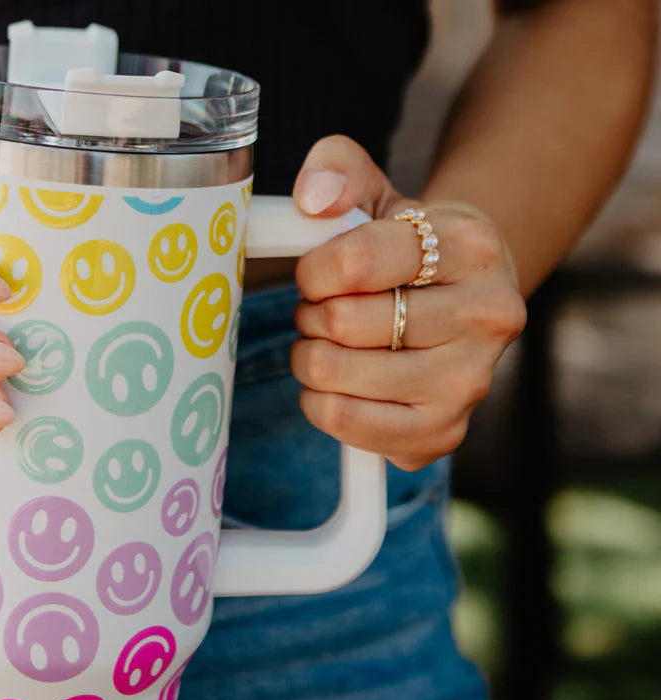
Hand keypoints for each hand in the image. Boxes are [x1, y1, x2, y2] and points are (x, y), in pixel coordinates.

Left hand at [289, 136, 527, 470]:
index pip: (354, 262)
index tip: (317, 274)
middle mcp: (486, 318)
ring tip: (331, 344)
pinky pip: (341, 421)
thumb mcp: (380, 194)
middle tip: (324, 312)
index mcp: (472, 248)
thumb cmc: (408, 251)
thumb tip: (312, 199)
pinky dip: (319, 402)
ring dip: (310, 357)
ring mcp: (468, 383)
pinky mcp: (441, 433)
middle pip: (341, 322)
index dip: (313, 271)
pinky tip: (338, 384)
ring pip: (334, 374)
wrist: (464, 304)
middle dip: (312, 314)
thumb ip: (338, 168)